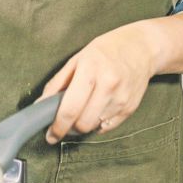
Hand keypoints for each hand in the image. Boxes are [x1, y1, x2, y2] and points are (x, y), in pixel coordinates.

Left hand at [39, 21, 165, 143]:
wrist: (142, 48)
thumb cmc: (106, 51)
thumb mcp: (77, 59)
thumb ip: (57, 83)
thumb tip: (41, 106)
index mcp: (90, 70)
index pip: (70, 109)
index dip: (58, 127)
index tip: (51, 134)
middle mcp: (108, 85)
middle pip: (83, 124)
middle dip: (70, 127)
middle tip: (66, 120)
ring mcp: (121, 98)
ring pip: (94, 127)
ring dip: (84, 123)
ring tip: (84, 108)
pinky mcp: (130, 108)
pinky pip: (107, 126)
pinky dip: (98, 122)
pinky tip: (98, 108)